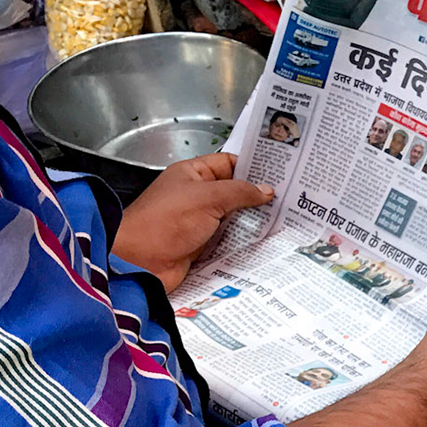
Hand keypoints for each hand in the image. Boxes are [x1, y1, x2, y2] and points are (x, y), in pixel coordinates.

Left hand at [114, 154, 272, 291]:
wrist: (138, 262)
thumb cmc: (163, 222)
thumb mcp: (206, 198)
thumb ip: (239, 192)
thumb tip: (266, 190)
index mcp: (192, 175)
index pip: (229, 164)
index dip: (253, 167)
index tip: (279, 173)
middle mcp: (197, 196)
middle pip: (234, 193)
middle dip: (258, 197)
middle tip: (288, 199)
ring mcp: (200, 222)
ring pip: (234, 219)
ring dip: (253, 222)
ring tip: (283, 221)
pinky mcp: (202, 246)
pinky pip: (229, 241)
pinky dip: (244, 243)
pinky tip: (265, 243)